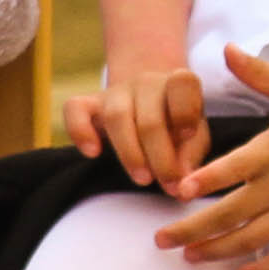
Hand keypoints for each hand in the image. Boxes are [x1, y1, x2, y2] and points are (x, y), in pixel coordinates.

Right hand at [68, 58, 213, 187]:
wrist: (149, 104)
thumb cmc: (177, 126)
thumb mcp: (194, 137)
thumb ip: (191, 156)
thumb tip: (183, 186)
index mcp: (178, 83)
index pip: (182, 83)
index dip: (185, 111)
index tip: (187, 136)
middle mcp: (146, 82)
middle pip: (149, 118)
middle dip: (161, 157)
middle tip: (169, 184)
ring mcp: (116, 92)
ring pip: (116, 117)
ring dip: (130, 153)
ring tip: (143, 179)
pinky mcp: (89, 103)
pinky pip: (74, 109)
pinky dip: (80, 131)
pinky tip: (93, 153)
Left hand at [156, 47, 268, 269]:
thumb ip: (257, 72)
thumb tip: (226, 48)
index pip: (233, 168)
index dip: (205, 181)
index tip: (180, 191)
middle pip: (231, 213)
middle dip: (192, 229)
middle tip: (161, 240)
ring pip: (252, 240)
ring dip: (218, 251)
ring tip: (190, 257)